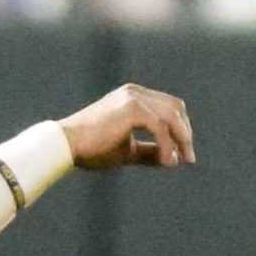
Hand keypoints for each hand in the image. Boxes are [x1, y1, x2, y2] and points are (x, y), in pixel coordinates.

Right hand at [60, 84, 196, 170]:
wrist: (66, 145)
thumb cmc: (90, 149)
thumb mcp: (126, 151)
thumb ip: (149, 151)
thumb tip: (173, 159)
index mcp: (133, 97)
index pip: (169, 107)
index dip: (181, 128)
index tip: (184, 153)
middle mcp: (135, 93)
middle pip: (176, 108)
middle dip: (185, 134)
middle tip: (189, 159)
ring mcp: (134, 98)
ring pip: (171, 116)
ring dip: (181, 139)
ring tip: (181, 162)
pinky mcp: (132, 109)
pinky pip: (160, 128)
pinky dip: (167, 145)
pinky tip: (167, 162)